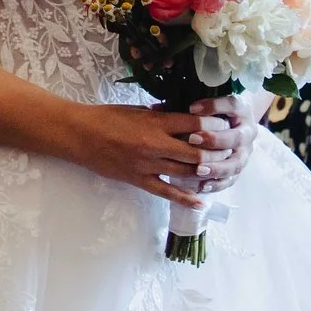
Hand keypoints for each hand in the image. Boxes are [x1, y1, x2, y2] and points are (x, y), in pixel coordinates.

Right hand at [67, 103, 229, 208]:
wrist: (80, 135)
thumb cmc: (106, 117)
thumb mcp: (137, 109)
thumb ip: (161, 115)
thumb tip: (184, 117)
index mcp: (155, 122)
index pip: (194, 124)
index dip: (214, 125)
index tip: (226, 125)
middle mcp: (156, 144)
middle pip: (196, 151)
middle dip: (216, 152)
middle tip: (230, 152)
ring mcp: (148, 165)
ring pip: (185, 172)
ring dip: (205, 173)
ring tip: (221, 173)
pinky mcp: (139, 180)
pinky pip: (167, 192)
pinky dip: (186, 198)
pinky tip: (201, 201)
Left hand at [186, 95, 260, 191]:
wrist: (229, 126)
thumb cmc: (210, 113)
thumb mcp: (203, 106)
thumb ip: (184, 105)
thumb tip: (155, 108)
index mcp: (242, 110)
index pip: (233, 105)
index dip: (214, 106)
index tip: (191, 108)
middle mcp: (247, 132)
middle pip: (236, 137)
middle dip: (215, 139)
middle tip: (192, 139)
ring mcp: (244, 153)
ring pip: (236, 163)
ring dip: (217, 167)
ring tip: (198, 169)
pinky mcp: (238, 169)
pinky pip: (230, 180)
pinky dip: (217, 184)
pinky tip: (202, 185)